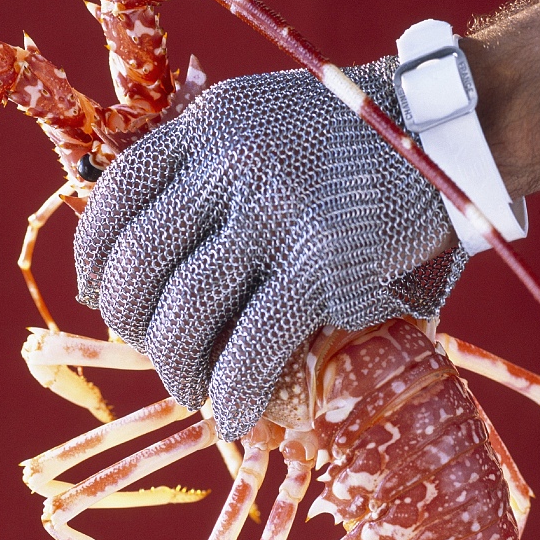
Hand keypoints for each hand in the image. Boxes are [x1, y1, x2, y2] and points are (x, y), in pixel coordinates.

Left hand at [73, 58, 458, 440]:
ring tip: (188, 389)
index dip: (93, 259)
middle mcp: (231, 163)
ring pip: (185, 309)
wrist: (446, 132)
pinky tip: (233, 415)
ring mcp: (277, 214)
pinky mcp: (325, 265)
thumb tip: (146, 255)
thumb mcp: (262, 124)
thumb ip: (206, 170)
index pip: (116, 197)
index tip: (97, 296)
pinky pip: (254, 346)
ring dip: (173, 366)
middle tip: (151, 348)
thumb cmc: (348, 142)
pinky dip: (234, 392)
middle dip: (129, 322)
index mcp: (208, 127)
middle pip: (138, 261)